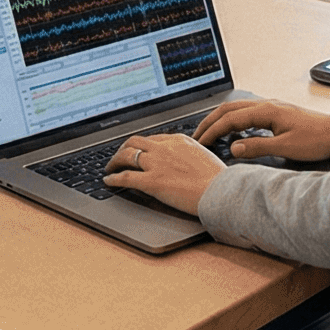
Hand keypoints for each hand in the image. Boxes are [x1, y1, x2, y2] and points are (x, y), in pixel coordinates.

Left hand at [102, 132, 220, 214]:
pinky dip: (113, 178)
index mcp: (179, 141)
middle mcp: (164, 148)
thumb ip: (190, 155)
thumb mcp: (204, 158)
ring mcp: (156, 164)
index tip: (137, 149)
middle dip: (123, 148)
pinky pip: (126, 177)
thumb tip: (185, 162)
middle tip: (119, 156)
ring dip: (114, 161)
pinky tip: (108, 180)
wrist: (221, 191)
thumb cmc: (218, 179)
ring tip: (110, 167)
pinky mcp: (152, 181)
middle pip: (135, 142)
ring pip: (126, 155)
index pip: (153, 138)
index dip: (141, 145)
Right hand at [197, 99, 329, 162]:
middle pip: (229, 109)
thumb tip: (233, 148)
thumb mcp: (286, 148)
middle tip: (197, 136)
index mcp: (266, 111)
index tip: (200, 142)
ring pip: (237, 109)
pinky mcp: (277, 113)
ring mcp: (272, 107)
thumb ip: (258, 148)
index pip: (230, 119)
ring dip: (221, 119)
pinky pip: (248, 113)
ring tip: (210, 133)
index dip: (212, 130)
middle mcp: (267, 105)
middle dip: (210, 121)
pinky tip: (234, 133)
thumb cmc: (317, 139)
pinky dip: (234, 121)